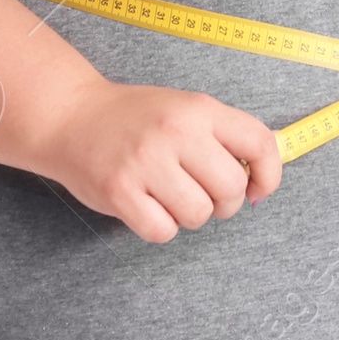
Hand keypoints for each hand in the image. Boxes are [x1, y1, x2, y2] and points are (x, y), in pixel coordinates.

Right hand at [36, 77, 283, 242]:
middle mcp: (175, 132)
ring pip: (199, 215)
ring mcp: (146, 162)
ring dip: (189, 215)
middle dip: (224, 202)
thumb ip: (222, 136)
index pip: (259, 143)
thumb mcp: (184, 108)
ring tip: (168, 195)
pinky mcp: (120, 191)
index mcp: (198, 108)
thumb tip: (259, 182)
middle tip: (202, 193)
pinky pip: (163, 231)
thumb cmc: (134, 118)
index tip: (257, 190)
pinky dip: (159, 226)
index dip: (268, 175)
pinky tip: (146, 205)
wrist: (69, 116)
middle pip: (231, 189)